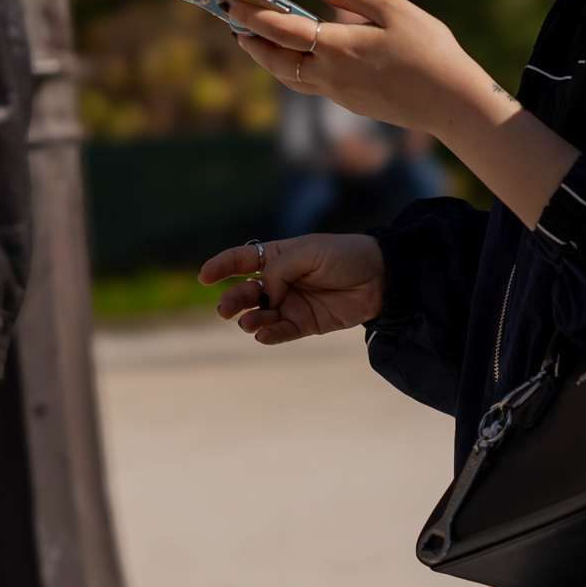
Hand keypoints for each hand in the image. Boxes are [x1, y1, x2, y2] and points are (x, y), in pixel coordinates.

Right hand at [198, 232, 384, 347]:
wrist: (381, 276)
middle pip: (246, 291)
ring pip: (261, 315)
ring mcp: (292, 303)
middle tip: (224, 309)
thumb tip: (265, 294)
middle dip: (233, 300)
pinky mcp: (306, 324)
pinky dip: (270, 334)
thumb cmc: (345, 255)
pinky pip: (282, 331)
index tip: (204, 276)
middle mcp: (281, 281)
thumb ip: (279, 271)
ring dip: (250, 319)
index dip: (221, 266)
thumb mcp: (308, 252)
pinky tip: (262, 334)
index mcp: (279, 256)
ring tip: (249, 322)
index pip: (242, 260)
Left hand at [225, 0, 506, 135]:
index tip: (231, 3)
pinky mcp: (352, 105)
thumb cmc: (430, 50)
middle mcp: (330, 75)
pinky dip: (293, 70)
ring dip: (268, 60)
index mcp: (337, 47)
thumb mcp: (393, 9)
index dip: (252, 15)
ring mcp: (339, 94)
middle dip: (252, 42)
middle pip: (275, 61)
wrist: (452, 103)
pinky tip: (297, 58)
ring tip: (254, 43)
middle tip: (234, 24)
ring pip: (290, 78)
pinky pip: (312, 86)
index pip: (280, 30)